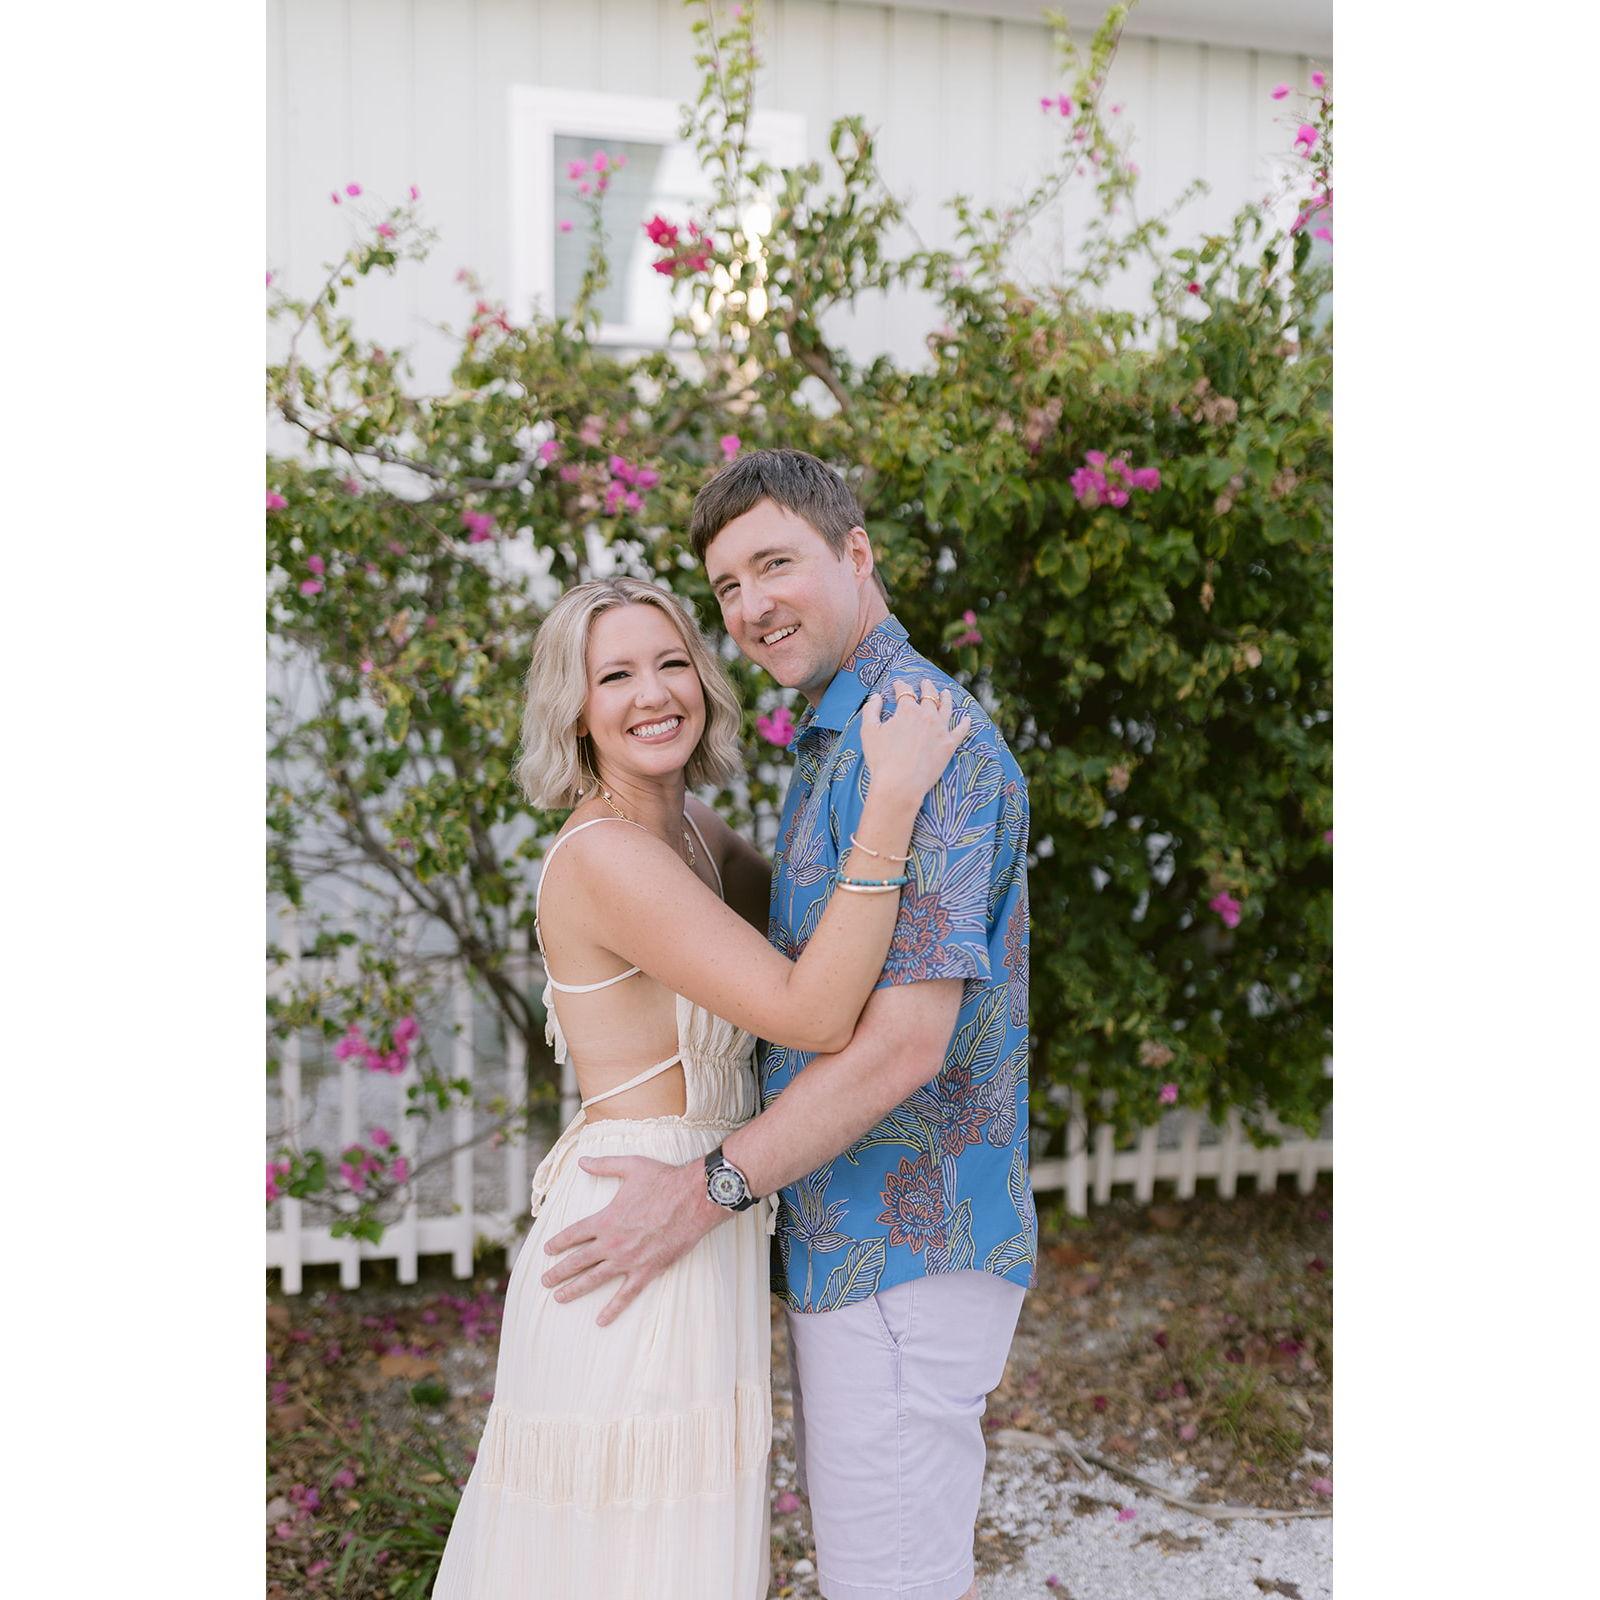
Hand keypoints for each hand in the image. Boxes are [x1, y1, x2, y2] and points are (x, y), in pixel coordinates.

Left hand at [540, 1156, 717, 1325]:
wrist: (693, 1199)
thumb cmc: (664, 1180)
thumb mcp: (631, 1165)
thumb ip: (604, 1164)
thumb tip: (582, 1161)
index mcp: (606, 1219)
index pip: (573, 1234)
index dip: (557, 1243)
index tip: (547, 1250)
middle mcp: (612, 1242)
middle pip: (577, 1260)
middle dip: (558, 1272)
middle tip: (545, 1281)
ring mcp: (628, 1259)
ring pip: (594, 1279)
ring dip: (574, 1289)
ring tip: (559, 1298)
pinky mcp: (646, 1271)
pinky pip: (626, 1295)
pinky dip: (613, 1309)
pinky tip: (601, 1320)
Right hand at [860, 677, 971, 802]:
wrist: (900, 784)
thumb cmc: (881, 759)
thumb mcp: (869, 731)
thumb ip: (871, 710)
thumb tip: (876, 697)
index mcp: (907, 710)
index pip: (904, 691)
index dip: (900, 686)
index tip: (898, 685)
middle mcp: (926, 715)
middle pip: (928, 696)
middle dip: (926, 687)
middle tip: (925, 682)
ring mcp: (940, 729)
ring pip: (946, 708)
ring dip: (946, 698)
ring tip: (945, 693)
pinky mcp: (949, 745)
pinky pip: (961, 730)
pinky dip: (965, 723)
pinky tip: (968, 718)